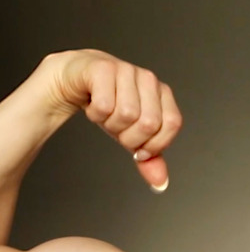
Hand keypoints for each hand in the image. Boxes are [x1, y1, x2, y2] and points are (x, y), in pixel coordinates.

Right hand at [42, 49, 181, 191]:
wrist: (74, 80)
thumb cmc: (108, 106)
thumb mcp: (131, 134)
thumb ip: (148, 157)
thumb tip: (160, 184)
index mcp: (162, 93)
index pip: (172, 124)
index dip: (154, 143)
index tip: (138, 149)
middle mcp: (148, 79)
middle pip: (149, 123)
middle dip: (128, 136)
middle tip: (116, 128)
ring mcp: (127, 70)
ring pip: (126, 114)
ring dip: (109, 124)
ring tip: (104, 114)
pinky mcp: (103, 67)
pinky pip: (104, 105)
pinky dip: (94, 113)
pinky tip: (92, 103)